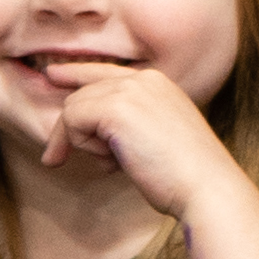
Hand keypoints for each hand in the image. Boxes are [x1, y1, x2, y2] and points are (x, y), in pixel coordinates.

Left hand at [47, 59, 231, 219]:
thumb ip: (126, 127)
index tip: (53, 75)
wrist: (206, 187)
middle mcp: (144, 79)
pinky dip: (80, 145)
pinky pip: (71, 120)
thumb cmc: (183, 176)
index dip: (76, 74)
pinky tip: (109, 163)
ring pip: (74, 107)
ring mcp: (130, 90)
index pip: (106, 71)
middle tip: (56, 159)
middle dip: (72, 130)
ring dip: (83, 143)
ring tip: (113, 164)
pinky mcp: (115, 107)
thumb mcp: (154, 140)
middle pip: (83, 92)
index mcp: (158, 83)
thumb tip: (86, 132)